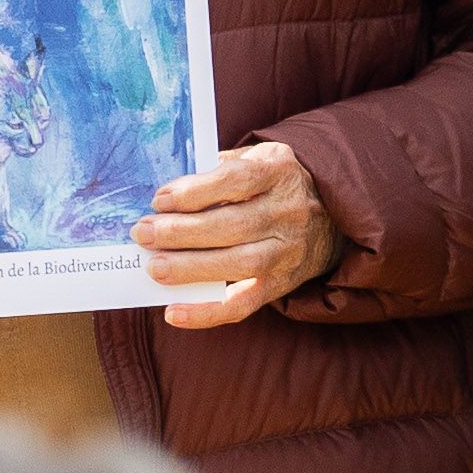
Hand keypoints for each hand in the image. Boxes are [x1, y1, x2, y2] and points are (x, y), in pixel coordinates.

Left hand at [136, 139, 343, 330]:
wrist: (329, 219)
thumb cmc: (275, 186)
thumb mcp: (259, 160)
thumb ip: (219, 168)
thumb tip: (166, 194)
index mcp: (280, 172)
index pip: (237, 180)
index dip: (196, 191)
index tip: (160, 200)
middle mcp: (290, 211)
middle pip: (233, 224)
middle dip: (182, 231)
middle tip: (142, 233)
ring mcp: (288, 251)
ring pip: (239, 263)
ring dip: (190, 267)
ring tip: (153, 266)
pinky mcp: (280, 284)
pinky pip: (243, 304)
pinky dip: (207, 313)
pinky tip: (173, 312)